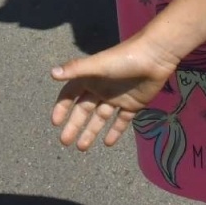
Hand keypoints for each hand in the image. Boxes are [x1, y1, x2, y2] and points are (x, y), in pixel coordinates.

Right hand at [50, 36, 182, 150]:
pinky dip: (115, 131)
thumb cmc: (122, 59)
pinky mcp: (132, 104)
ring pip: (100, 118)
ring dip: (91, 131)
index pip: (70, 95)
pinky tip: (108, 143)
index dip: (62, 107)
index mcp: (90, 78)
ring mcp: (116, 98)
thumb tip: (51, 73)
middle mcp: (100, 89)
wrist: (154, 57)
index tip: (56, 123)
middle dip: (74, 125)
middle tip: (65, 142)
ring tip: (82, 147)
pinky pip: (121, 121)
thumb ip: (76, 69)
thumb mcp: (97, 65)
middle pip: (83, 110)